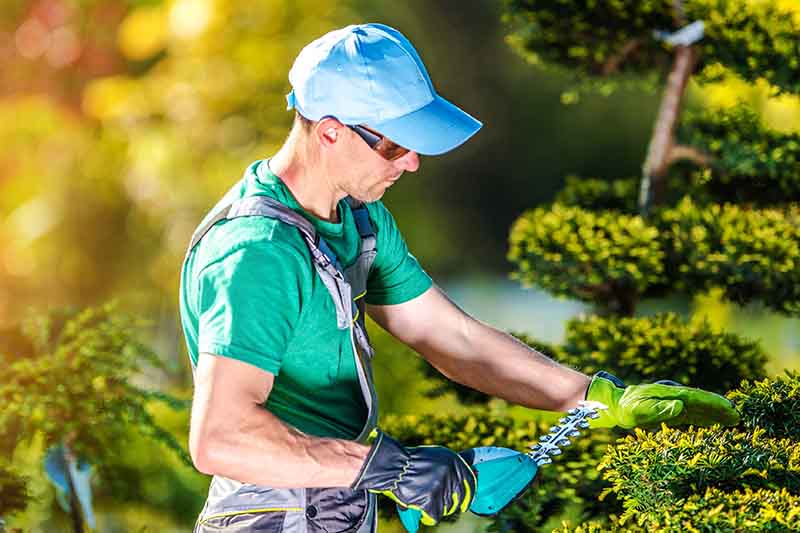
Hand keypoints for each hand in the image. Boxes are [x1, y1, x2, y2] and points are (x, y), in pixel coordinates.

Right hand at [351, 431, 475, 525]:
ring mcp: (441, 487)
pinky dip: (426, 516)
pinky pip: (434, 517)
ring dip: (436, 508)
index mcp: (454, 461)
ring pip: (447, 509)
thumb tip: (472, 476)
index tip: (464, 504)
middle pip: (459, 498)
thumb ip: (452, 467)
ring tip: (422, 499)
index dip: (467, 495)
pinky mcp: (430, 501)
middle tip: (438, 504)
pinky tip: (419, 508)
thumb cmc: (411, 462)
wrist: (391, 465)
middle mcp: (451, 473)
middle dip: (451, 505)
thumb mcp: (436, 456)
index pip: (470, 483)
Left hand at [586, 371, 739, 428]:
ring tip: (733, 420)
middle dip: (719, 408)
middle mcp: (674, 396)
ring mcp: (674, 403)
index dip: (713, 403)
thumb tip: (680, 406)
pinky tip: (716, 424)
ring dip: (715, 414)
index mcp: (668, 394)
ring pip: (699, 408)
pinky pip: (692, 414)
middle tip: (738, 416)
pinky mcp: (672, 411)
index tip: (728, 408)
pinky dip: (705, 419)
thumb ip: (658, 409)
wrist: (616, 405)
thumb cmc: (626, 408)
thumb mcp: (638, 410)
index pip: (695, 398)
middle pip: (701, 402)